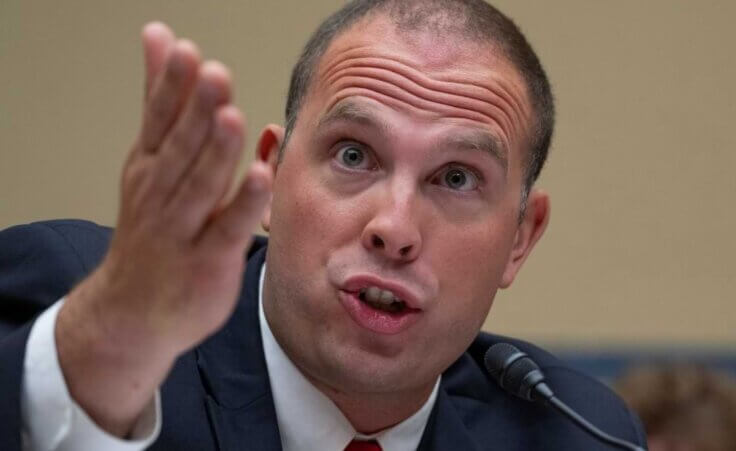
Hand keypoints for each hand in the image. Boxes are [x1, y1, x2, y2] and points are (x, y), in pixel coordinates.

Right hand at [55, 22, 271, 436]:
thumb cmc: (151, 229)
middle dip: (197, 112)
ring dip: (217, 153)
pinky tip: (261, 177)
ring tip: (231, 117)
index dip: (171, 87)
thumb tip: (159, 35)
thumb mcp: (148, 161)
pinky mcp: (209, 260)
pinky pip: (228, 229)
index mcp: (149, 167)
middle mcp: (161, 195)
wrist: (130, 312)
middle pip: (180, 149)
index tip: (185, 52)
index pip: (159, 121)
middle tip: (212, 75)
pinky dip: (243, 204)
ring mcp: (183, 230)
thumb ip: (161, 100)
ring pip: (201, 186)